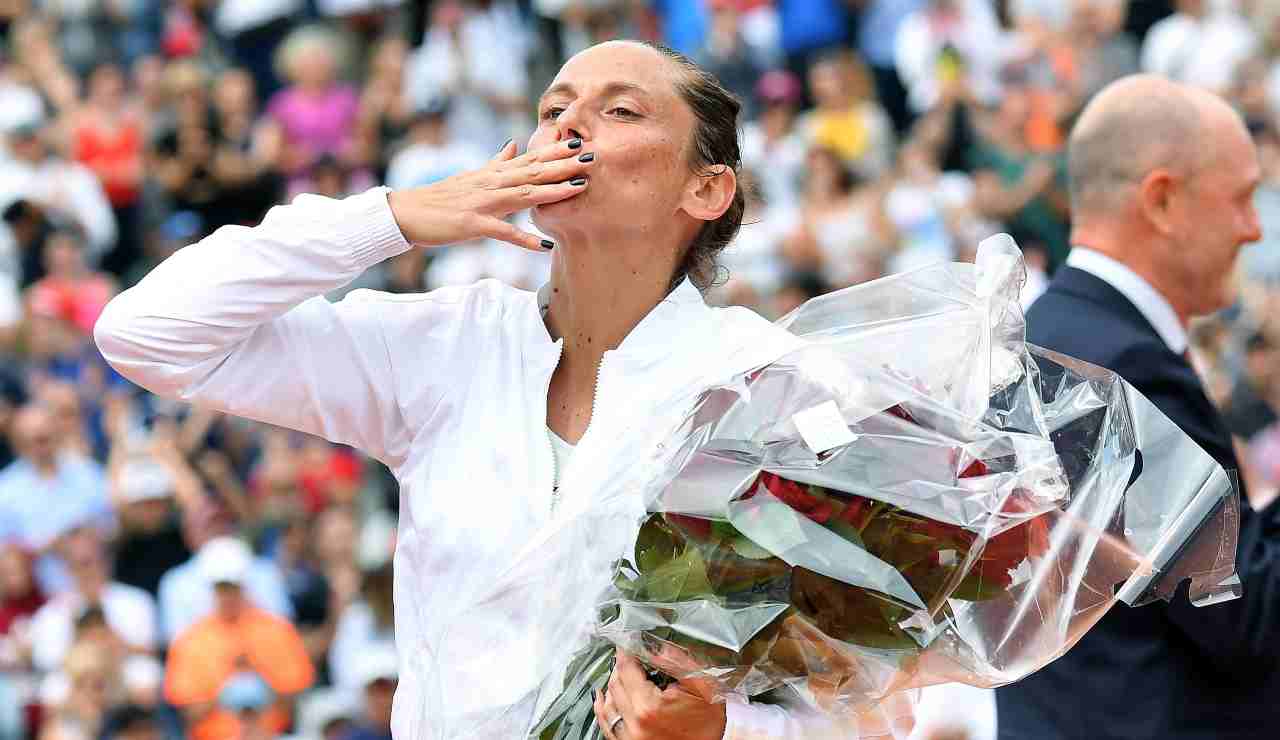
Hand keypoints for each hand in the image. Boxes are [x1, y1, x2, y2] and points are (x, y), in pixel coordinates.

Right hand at [387, 138, 593, 251]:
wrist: (408, 212)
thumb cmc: (441, 198)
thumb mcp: (471, 177)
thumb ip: (496, 162)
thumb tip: (513, 144)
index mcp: (492, 173)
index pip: (529, 158)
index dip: (554, 151)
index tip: (579, 143)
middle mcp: (491, 183)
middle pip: (533, 171)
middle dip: (563, 165)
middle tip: (592, 157)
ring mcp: (483, 203)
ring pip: (523, 194)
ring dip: (552, 191)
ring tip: (579, 188)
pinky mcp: (473, 224)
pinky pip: (502, 232)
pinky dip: (523, 238)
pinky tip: (543, 245)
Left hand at [594, 649, 726, 739]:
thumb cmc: (708, 724)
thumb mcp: (702, 685)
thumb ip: (677, 662)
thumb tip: (655, 647)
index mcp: (649, 706)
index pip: (626, 669)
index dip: (625, 653)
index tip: (626, 644)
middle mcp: (634, 724)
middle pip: (615, 685)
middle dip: (620, 668)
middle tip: (629, 658)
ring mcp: (630, 738)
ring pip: (606, 705)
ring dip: (610, 686)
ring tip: (618, 674)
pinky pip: (607, 726)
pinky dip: (603, 709)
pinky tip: (604, 698)